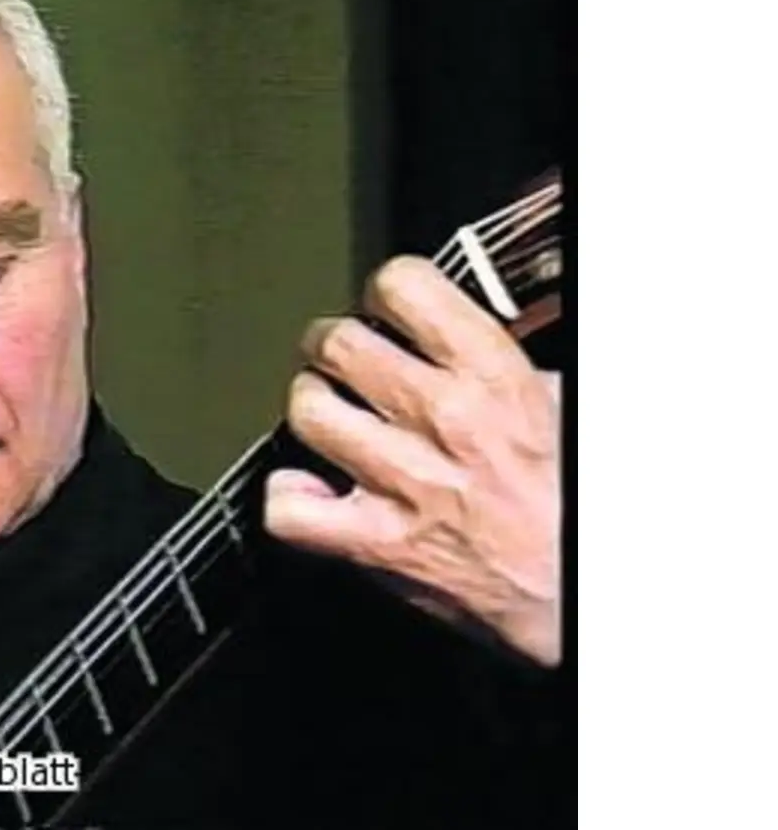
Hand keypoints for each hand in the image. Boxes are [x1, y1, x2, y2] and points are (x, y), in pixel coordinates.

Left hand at [264, 255, 561, 665]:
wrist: (585, 587)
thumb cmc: (578, 501)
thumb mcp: (563, 403)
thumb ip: (504, 364)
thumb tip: (460, 335)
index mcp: (493, 376)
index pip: (405, 288)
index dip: (384, 293)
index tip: (385, 308)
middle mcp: (444, 419)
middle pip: (339, 344)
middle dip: (331, 346)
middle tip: (341, 359)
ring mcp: (405, 482)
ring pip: (308, 412)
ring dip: (312, 408)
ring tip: (328, 415)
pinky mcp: (378, 545)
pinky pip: (291, 509)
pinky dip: (290, 496)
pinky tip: (311, 490)